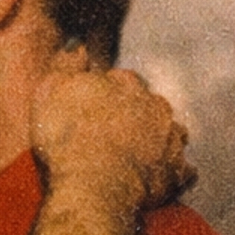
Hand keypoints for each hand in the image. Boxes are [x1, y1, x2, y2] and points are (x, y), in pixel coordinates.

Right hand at [31, 53, 192, 210]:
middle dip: (136, 116)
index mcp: (126, 84)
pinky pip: (183, 171)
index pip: (119, 81)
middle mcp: (156, 106)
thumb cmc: (68, 138)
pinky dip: (174, 174)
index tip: (88, 112)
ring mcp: (171, 139)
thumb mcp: (51, 92)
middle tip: (110, 137)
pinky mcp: (177, 173)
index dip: (104, 96)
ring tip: (136, 158)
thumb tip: (79, 48)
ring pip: (172, 133)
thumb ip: (65, 66)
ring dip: (159, 141)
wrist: (94, 186)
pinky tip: (160, 182)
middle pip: (149, 105)